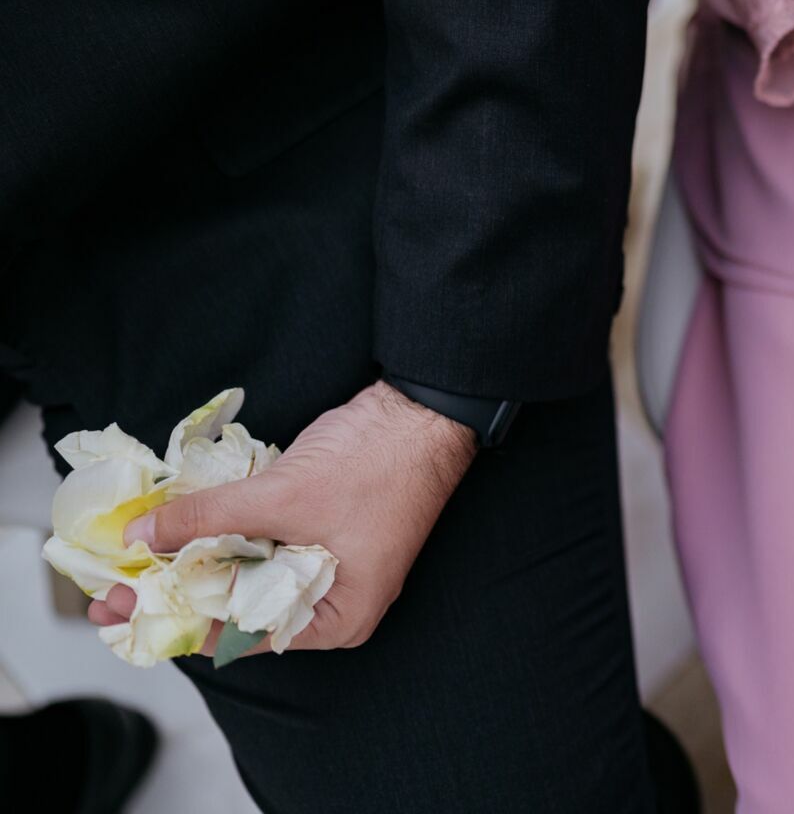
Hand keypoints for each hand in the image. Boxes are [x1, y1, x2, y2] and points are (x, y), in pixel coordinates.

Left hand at [93, 382, 475, 655]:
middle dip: (179, 591)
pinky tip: (181, 528)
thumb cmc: (377, 465)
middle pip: (240, 608)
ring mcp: (329, 565)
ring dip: (197, 560)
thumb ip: (205, 520)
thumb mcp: (281, 498)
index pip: (239, 636)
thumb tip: (140, 537)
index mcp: (336, 618)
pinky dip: (225, 534)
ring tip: (139, 556)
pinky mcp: (322, 531)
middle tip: (116, 587)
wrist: (423, 411)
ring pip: (248, 573)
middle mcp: (332, 601)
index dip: (175, 621)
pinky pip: (263, 544)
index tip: (122, 610)